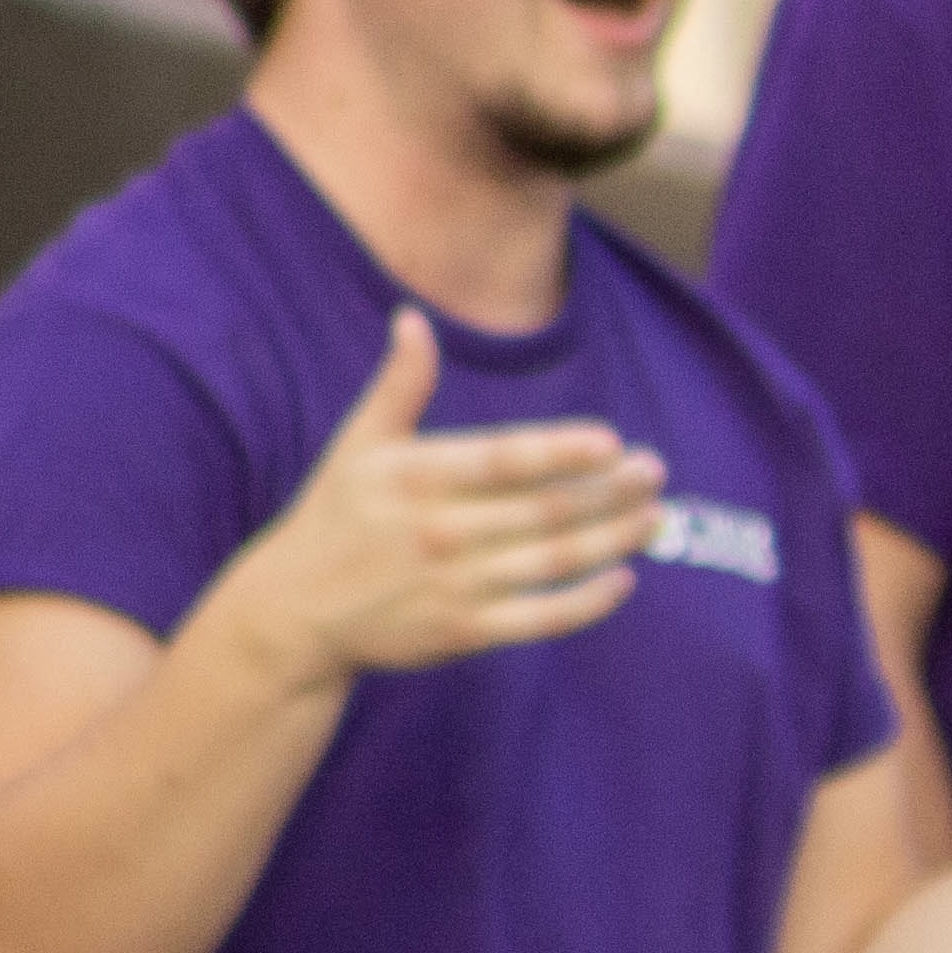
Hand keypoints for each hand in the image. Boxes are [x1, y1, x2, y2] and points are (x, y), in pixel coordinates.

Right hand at [214, 311, 664, 686]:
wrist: (295, 611)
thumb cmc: (336, 516)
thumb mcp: (357, 445)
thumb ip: (398, 386)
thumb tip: (413, 320)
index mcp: (414, 477)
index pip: (503, 460)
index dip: (561, 451)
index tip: (612, 442)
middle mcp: (437, 530)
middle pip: (542, 509)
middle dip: (609, 490)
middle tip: (656, 471)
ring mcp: (453, 585)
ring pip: (552, 561)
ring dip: (612, 540)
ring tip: (655, 516)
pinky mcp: (463, 633)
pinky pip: (541, 619)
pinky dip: (587, 602)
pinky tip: (623, 578)